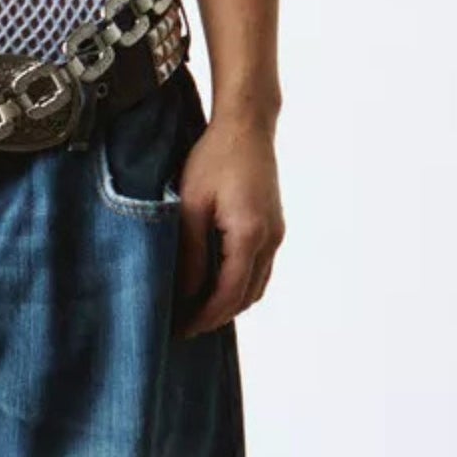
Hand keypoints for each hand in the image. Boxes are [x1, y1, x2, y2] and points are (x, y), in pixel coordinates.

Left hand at [173, 110, 284, 335]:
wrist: (247, 127)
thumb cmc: (213, 159)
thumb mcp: (190, 206)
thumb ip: (191, 254)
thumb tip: (187, 293)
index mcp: (249, 236)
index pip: (227, 295)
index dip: (203, 317)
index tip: (180, 329)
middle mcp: (270, 240)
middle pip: (246, 298)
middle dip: (216, 317)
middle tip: (185, 327)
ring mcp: (276, 234)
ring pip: (256, 287)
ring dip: (229, 304)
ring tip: (198, 312)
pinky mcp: (275, 227)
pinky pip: (260, 270)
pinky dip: (240, 286)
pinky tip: (216, 286)